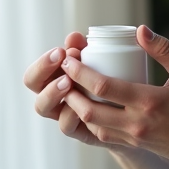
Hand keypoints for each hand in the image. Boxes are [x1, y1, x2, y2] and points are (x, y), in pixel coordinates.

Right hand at [22, 32, 113, 148]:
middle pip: (32, 84)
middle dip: (42, 69)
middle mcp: (55, 97)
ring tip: (67, 81)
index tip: (63, 50)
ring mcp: (65, 115)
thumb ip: (89, 48)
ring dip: (52, 91)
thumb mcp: (104, 62)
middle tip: (62, 59)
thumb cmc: (117, 82)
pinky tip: (80, 105)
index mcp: (55, 77)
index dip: (43, 62)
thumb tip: (74, 36)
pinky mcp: (80, 132)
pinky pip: (67, 125)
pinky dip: (70, 114)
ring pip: (42, 107)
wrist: (137, 116)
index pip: (35, 72)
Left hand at [61, 26, 168, 168]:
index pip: (103, 87)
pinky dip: (89, 120)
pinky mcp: (134, 144)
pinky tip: (85, 105)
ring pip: (92, 125)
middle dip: (69, 91)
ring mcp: (134, 137)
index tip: (69, 58)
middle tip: (60, 72)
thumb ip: (164, 49)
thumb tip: (140, 29)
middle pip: (89, 109)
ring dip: (76, 107)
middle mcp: (137, 123)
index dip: (80, 72)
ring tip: (67, 87)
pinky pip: (103, 134)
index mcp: (149, 101)